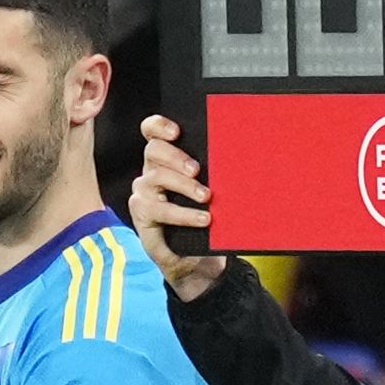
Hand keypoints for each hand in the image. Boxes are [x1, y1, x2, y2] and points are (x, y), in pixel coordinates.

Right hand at [128, 116, 227, 302]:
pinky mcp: (143, 215)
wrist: (196, 259)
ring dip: (184, 186)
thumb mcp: (212, 191)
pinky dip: (184, 215)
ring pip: (157, 177)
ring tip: (206, 196)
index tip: (177, 131)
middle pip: (154, 150)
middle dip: (176, 157)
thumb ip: (215, 172)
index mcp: (165, 159)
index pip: (152, 131)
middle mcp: (150, 171)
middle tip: (197, 169)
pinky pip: (160, 210)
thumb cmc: (205, 218)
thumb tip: (241, 155)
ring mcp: (144, 193)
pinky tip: (204, 219)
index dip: (159, 126)